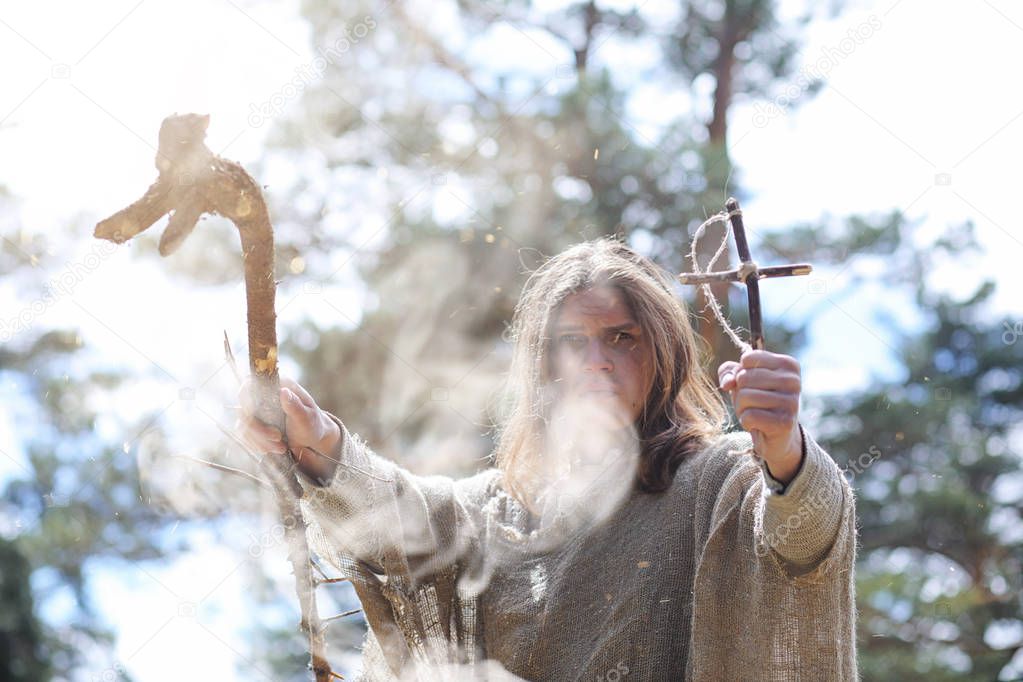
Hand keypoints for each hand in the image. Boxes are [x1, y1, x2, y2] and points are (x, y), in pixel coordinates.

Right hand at [235, 377, 340, 481]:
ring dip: (259, 440)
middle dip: (258, 429)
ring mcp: (258, 411)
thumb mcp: (308, 417)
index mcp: (279, 386)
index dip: (246, 399)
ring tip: (281, 448)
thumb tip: (283, 391)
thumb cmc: (313, 424)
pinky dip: (257, 444)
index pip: (251, 384)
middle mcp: (265, 396)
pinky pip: (246, 435)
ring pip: (244, 425)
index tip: (252, 415)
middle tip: (278, 438)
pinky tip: (273, 449)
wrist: (312, 439)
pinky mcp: (255, 425)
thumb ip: (296, 406)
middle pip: (245, 409)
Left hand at [717, 350, 803, 483]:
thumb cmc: (758, 401)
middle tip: (752, 403)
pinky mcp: (785, 422)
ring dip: (742, 408)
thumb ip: (729, 372)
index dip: (740, 373)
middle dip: (739, 392)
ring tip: (754, 413)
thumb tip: (728, 383)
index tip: (752, 385)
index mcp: (787, 364)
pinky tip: (757, 424)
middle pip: (744, 377)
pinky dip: (746, 421)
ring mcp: (791, 401)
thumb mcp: (741, 380)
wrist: (776, 435)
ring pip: (745, 396)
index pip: (748, 358)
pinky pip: (749, 415)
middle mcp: (793, 381)